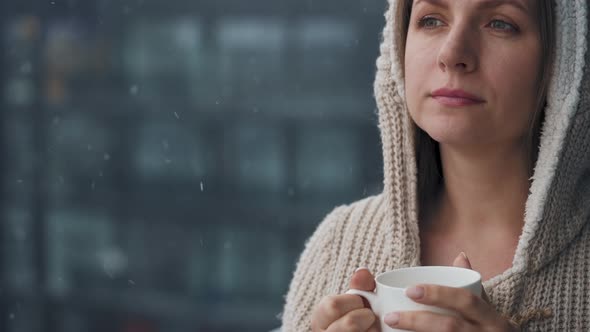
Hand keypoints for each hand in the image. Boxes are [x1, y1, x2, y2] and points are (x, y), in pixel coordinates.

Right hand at [311, 268, 379, 331]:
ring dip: (373, 330)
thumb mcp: (353, 303)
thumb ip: (358, 287)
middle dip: (366, 317)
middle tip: (370, 317)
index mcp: (319, 320)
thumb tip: (363, 272)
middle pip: (349, 324)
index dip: (352, 301)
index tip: (360, 302)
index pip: (332, 305)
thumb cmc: (355, 319)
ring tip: (374, 328)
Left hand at [383, 253, 519, 331]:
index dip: (438, 294)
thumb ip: (473, 288)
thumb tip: (460, 256)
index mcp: (493, 319)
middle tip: (391, 316)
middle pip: (450, 327)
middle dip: (418, 321)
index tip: (409, 290)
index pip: (466, 301)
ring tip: (393, 327)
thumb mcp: (488, 311)